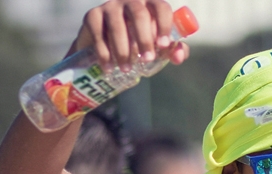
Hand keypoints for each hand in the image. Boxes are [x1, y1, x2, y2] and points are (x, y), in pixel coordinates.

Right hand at [73, 1, 188, 71]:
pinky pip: (98, 34)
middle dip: (144, 40)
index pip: (161, 7)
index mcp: (150, 4)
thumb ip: (172, 50)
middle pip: (139, 14)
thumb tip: (179, 57)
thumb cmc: (139, 42)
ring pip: (117, 25)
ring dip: (123, 50)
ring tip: (126, 69)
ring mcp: (110, 6)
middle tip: (147, 60)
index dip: (164, 25)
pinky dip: (104, 53)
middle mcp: (130, 0)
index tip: (163, 46)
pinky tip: (108, 67)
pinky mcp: (92, 15)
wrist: (107, 43)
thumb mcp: (157, 46)